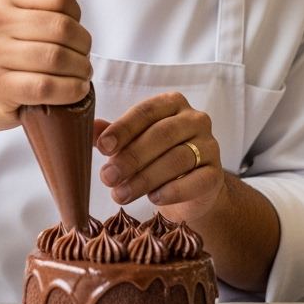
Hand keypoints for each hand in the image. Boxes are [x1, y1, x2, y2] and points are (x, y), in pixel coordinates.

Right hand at [0, 0, 92, 131]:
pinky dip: (71, 90)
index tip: (73, 28)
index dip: (76, 14)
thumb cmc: (13, 50)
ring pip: (56, 58)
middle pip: (60, 27)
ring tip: (81, 73)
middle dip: (83, 46)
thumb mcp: (32, 14)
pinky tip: (75, 89)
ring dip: (81, 70)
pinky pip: (46, 86)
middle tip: (82, 57)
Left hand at [94, 93, 223, 223]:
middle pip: (162, 134)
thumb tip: (87, 128)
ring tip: (121, 194)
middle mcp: (195, 120)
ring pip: (177, 158)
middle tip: (107, 177)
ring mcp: (209, 146)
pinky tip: (154, 198)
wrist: (191, 189)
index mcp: (172, 104)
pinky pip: (196, 181)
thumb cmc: (156, 158)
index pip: (146, 111)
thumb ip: (112, 135)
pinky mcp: (216, 175)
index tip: (102, 147)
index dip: (123, 128)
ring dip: (145, 178)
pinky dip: (173, 190)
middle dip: (131, 157)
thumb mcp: (132, 143)